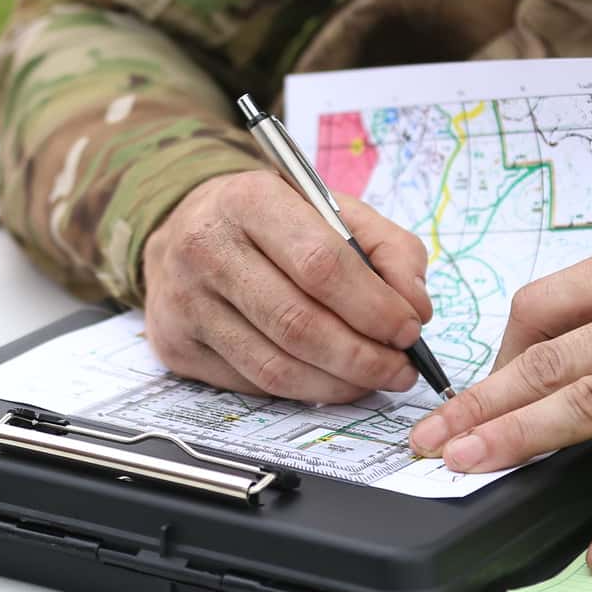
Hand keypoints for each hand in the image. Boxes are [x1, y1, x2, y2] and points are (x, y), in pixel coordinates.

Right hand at [142, 171, 432, 401]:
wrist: (183, 230)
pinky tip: (332, 381)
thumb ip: (388, 248)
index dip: (373, 306)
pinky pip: (253, 384)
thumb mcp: (331, 209)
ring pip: (276, 366)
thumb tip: (415, 307)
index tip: (410, 328)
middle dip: (363, 356)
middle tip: (401, 368)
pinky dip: (304, 391)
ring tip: (376, 379)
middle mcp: (207, 249)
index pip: (321, 264)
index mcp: (250, 200)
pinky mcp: (176, 345)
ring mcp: (185, 302)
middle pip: (298, 323)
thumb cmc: (271, 221)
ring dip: (339, 383)